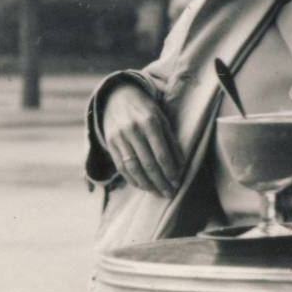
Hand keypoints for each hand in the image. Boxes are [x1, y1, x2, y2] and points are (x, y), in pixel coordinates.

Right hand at [101, 82, 179, 196]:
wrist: (117, 97)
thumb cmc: (145, 109)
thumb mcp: (161, 118)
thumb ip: (171, 140)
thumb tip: (180, 165)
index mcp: (149, 122)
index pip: (161, 154)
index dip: (170, 171)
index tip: (177, 182)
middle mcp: (132, 130)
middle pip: (148, 163)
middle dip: (160, 181)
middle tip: (169, 193)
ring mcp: (119, 138)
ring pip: (133, 168)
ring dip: (146, 184)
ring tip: (157, 192)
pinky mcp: (110, 144)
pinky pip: (121, 167)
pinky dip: (132, 179)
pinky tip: (142, 186)